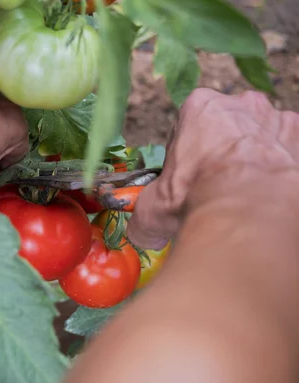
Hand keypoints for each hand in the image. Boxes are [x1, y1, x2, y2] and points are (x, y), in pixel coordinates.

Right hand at [127, 88, 298, 249]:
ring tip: (248, 193)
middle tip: (218, 185)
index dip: (189, 153)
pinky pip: (291, 150)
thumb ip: (145, 216)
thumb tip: (142, 235)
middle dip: (225, 151)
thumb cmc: (196, 194)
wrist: (247, 210)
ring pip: (264, 135)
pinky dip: (284, 168)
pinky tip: (271, 193)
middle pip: (230, 126)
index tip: (189, 177)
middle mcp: (240, 103)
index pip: (190, 125)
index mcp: (199, 106)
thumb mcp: (154, 208)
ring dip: (257, 158)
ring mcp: (276, 117)